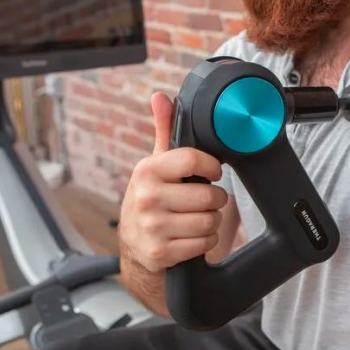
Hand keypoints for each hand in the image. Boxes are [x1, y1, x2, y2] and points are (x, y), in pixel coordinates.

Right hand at [118, 92, 227, 311]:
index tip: (213, 171)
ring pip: (210, 220)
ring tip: (197, 217)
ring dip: (211, 221)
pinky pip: (204, 243)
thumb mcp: (155, 165)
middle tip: (203, 200)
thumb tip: (160, 96)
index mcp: (147, 171)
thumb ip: (164, 130)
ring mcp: (153, 227)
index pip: (192, 159)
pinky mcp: (161, 253)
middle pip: (210, 196)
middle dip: (214, 200)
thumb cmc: (152, 199)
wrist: (134, 247)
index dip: (212, 166)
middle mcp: (147, 198)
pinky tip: (191, 236)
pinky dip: (205, 241)